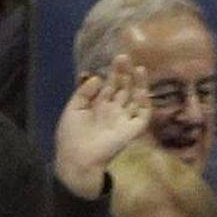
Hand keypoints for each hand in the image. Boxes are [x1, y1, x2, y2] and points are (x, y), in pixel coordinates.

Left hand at [53, 55, 150, 199]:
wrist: (77, 159)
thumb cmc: (71, 136)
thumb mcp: (72, 110)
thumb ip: (84, 92)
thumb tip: (96, 77)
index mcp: (98, 106)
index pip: (110, 85)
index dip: (114, 72)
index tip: (117, 58)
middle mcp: (113, 110)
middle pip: (123, 88)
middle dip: (125, 73)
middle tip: (125, 58)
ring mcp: (124, 119)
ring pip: (135, 98)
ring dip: (139, 84)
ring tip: (139, 68)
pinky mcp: (133, 129)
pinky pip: (142, 114)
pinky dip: (144, 102)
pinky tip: (141, 90)